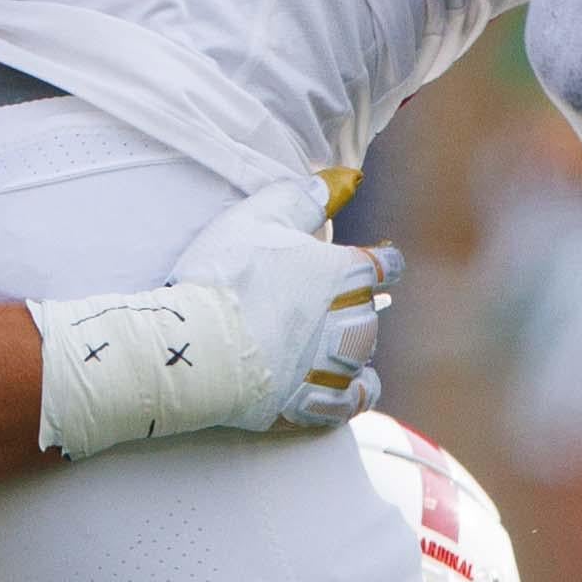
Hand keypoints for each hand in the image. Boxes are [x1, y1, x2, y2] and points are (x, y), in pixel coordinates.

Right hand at [185, 178, 396, 426]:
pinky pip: (348, 401)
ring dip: (349, 349)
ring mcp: (334, 365)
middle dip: (351, 308)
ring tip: (329, 346)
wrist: (195, 342)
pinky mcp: (313, 401)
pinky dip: (351, 394)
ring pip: (360, 355)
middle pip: (369, 312)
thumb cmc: (225, 274)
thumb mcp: (260, 217)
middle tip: (320, 306)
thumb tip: (346, 180)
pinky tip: (346, 388)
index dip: (379, 262)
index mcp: (346, 273)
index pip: (386, 265)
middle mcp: (351, 320)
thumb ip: (306, 197)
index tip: (371, 263)